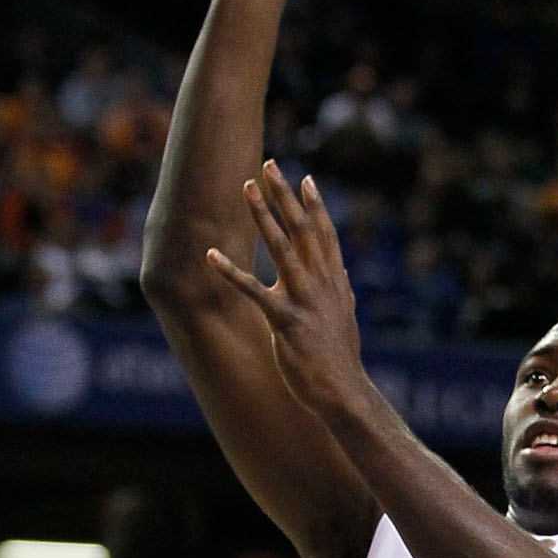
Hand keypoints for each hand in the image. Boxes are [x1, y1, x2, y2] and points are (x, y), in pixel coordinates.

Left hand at [207, 162, 366, 424]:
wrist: (343, 392)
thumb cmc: (340, 359)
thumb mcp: (346, 318)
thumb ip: (342, 291)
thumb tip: (343, 273)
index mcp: (335, 282)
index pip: (325, 235)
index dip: (315, 205)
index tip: (305, 179)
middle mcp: (321, 284)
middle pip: (303, 230)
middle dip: (285, 196)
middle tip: (269, 165)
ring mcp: (304, 301)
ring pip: (282, 249)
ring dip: (262, 216)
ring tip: (246, 188)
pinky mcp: (285, 322)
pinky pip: (253, 292)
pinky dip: (231, 272)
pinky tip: (211, 255)